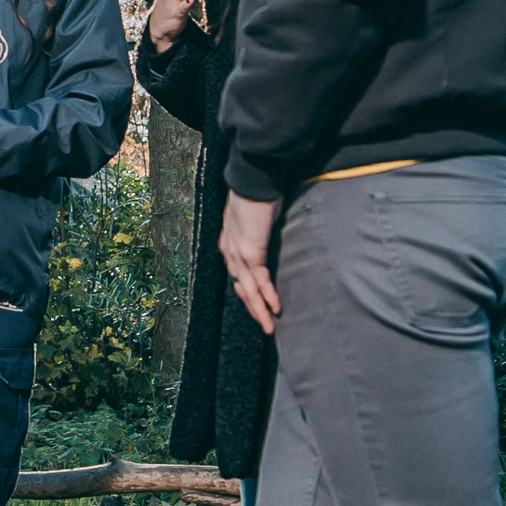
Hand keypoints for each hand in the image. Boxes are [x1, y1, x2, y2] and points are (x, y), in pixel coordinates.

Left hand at [219, 192, 281, 331]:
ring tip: (270, 326)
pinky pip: (259, 280)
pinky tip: (276, 308)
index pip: (237, 277)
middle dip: (253, 309)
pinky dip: (268, 295)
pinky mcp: (250, 251)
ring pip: (247, 289)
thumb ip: (258, 235)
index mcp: (229, 244)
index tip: (258, 307)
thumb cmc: (259, 195)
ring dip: (260, 309)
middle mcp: (229, 251)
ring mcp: (238, 252)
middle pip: (240, 287)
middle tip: (265, 326)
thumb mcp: (256, 220)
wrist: (254, 179)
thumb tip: (269, 242)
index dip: (247, 294)